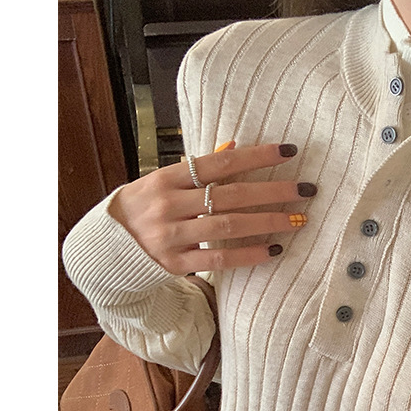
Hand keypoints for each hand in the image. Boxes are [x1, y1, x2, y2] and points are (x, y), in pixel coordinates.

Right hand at [108, 142, 313, 274]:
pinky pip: (218, 259)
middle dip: (272, 191)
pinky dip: (248, 255)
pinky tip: (273, 249)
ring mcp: (171, 236)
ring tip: (298, 220)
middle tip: (306, 190)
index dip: (255, 156)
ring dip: (267, 222)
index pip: (219, 163)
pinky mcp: (175, 264)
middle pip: (230, 195)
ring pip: (228, 227)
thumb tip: (233, 146)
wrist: (104, 249)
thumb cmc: (141, 209)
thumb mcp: (160, 182)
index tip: (288, 151)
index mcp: (165, 178)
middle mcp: (168, 205)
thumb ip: (196, 169)